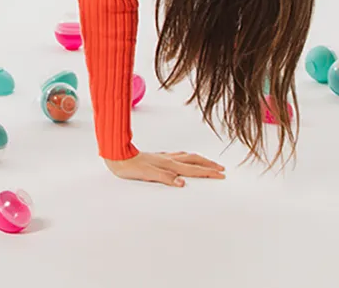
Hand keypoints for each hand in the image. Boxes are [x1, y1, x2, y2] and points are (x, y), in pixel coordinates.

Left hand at [103, 149, 225, 186]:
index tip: (222, 174)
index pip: (193, 169)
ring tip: (208, 162)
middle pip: (194, 160)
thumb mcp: (147, 174)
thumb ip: (165, 178)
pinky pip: (178, 156)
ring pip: (187, 156)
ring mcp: (163, 157)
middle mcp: (168, 159)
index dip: (208, 172)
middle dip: (208, 164)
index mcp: (169, 164)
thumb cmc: (130, 166)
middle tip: (221, 168)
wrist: (117, 155)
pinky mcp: (157, 157)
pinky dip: (187, 157)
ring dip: (199, 160)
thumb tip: (182, 183)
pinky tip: (184, 159)